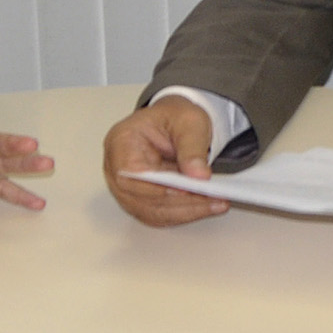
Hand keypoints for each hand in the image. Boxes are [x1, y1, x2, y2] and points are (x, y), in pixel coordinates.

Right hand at [102, 95, 228, 225]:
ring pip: (151, 212)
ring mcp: (127, 187)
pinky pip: (159, 215)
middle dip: (178, 202)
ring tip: (214, 203)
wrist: (175, 123)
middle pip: (140, 198)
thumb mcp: (189, 121)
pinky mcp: (140, 199)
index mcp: (121, 141)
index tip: (184, 190)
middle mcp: (117, 167)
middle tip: (210, 198)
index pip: (130, 173)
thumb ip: (192, 148)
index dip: (155, 187)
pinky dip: (184, 213)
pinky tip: (205, 206)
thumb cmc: (174, 118)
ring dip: (184, 211)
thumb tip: (198, 175)